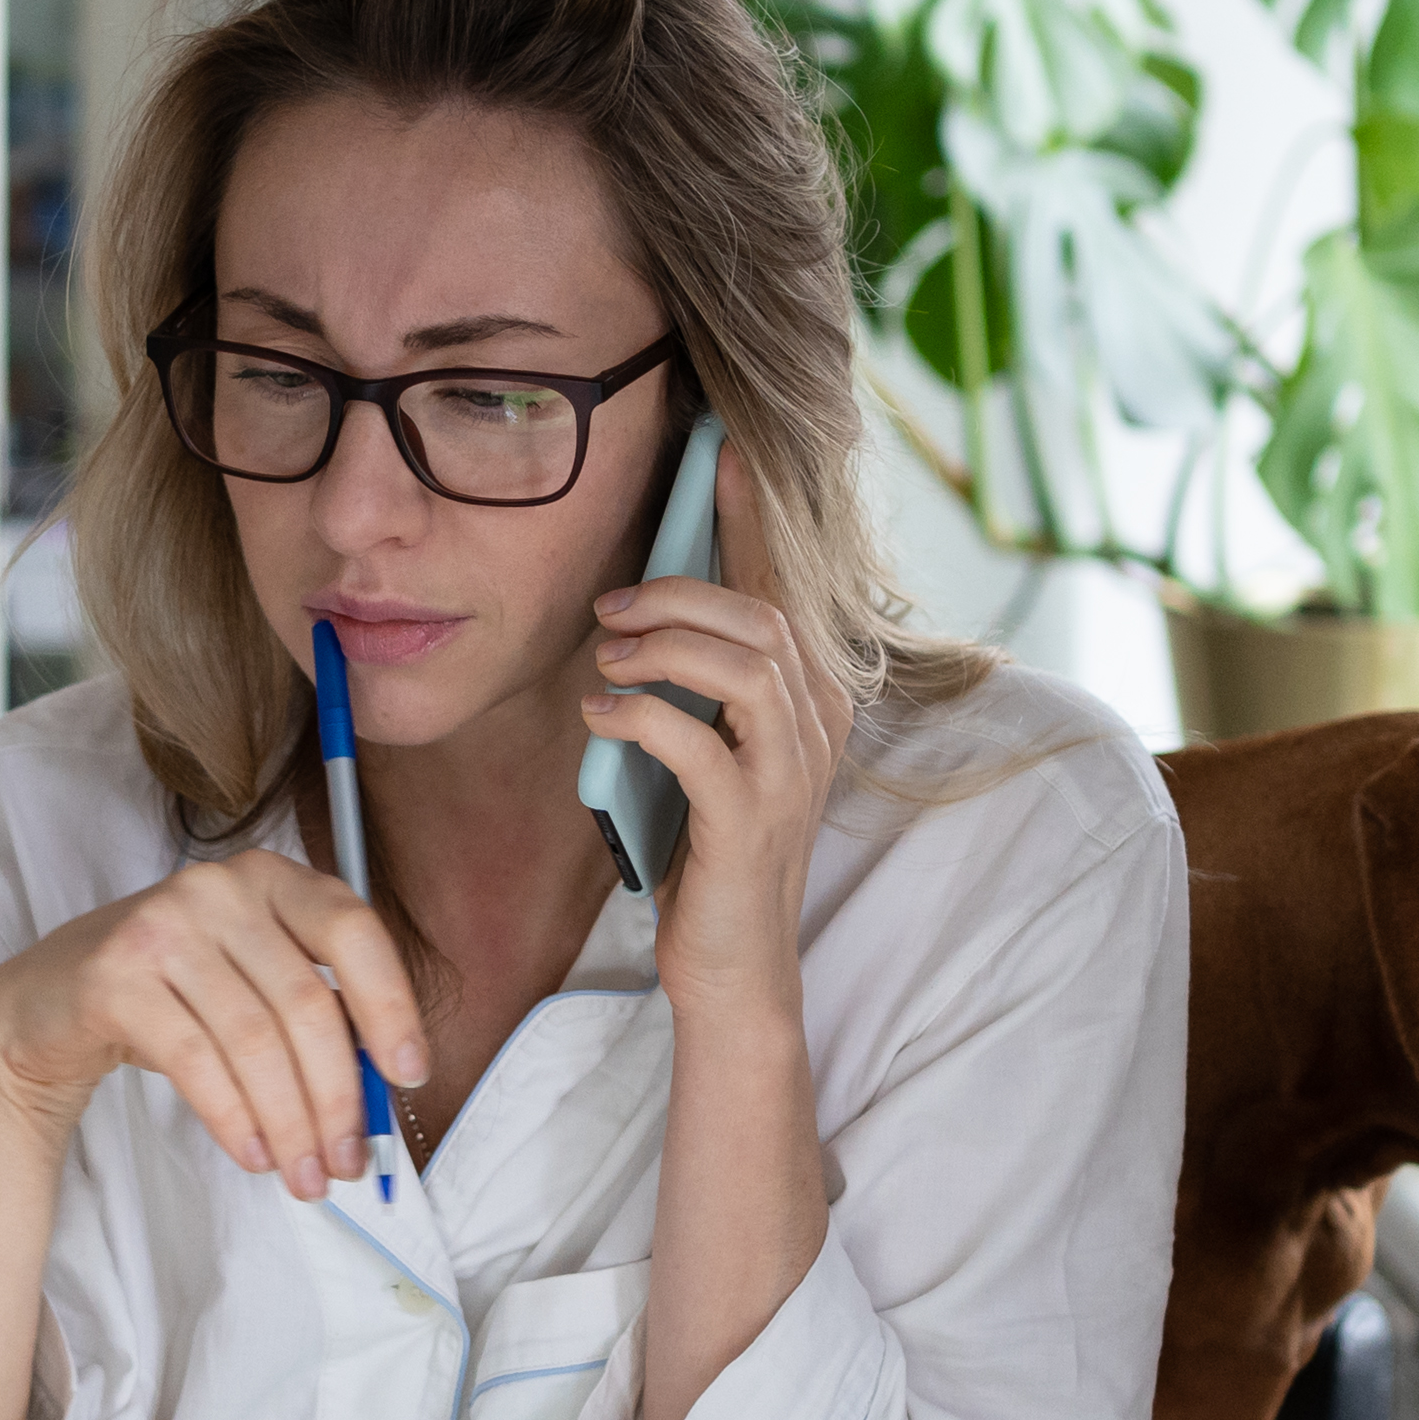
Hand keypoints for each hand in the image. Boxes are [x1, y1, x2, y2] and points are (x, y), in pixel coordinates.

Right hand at [0, 850, 428, 1201]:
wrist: (47, 1003)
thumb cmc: (171, 997)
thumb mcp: (250, 983)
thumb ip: (314, 1013)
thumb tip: (382, 1090)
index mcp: (271, 879)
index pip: (353, 932)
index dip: (391, 1006)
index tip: (410, 1075)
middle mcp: (219, 889)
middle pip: (305, 1003)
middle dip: (337, 1097)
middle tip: (348, 1163)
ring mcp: (162, 926)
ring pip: (254, 1041)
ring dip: (290, 1124)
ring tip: (304, 1177)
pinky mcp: (114, 977)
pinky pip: (195, 1061)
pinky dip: (234, 1118)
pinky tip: (253, 1155)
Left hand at [581, 449, 853, 1029]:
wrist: (732, 966)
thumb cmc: (707, 852)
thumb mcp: (703, 748)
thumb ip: (691, 684)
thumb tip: (633, 613)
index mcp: (810, 698)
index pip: (782, 587)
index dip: (752, 517)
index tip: (721, 452)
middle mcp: (816, 725)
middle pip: (760, 615)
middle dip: (679, 592)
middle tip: (611, 603)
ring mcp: (790, 773)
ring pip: (741, 664)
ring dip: (662, 647)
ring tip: (607, 656)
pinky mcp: (750, 820)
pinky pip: (696, 741)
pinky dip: (640, 714)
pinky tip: (602, 713)